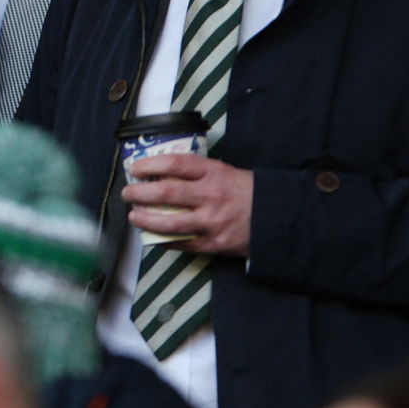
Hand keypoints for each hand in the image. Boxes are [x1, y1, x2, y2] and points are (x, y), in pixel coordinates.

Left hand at [123, 153, 253, 255]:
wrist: (280, 218)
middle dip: (140, 194)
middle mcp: (212, 195)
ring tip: (134, 217)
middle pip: (166, 193)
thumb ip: (198, 174)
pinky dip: (164, 240)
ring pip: (169, 222)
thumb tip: (162, 174)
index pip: (175, 164)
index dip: (150, 165)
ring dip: (146, 220)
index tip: (135, 168)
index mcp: (215, 173)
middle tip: (128, 194)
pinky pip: (182, 243)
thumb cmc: (248, 192)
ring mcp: (213, 221)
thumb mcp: (227, 172)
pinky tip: (153, 237)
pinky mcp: (215, 243)